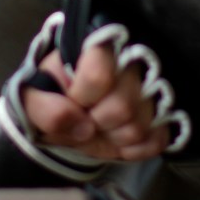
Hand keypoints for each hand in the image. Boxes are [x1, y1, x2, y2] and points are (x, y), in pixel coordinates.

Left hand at [0, 15, 191, 192]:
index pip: (100, 75)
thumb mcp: (33, 97)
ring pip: (139, 127)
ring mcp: (154, 92)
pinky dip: (131, 149)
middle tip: (86, 118)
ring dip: (113, 137)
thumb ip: (46, 108)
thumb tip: (82, 126)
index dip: (82, 96)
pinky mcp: (166, 117)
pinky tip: (118, 138)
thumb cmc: (55, 95)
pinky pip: (156, 142)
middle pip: (123, 107)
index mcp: (98, 49)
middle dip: (97, 122)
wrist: (75, 108)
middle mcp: (134, 65)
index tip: (73, 98)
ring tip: (101, 127)